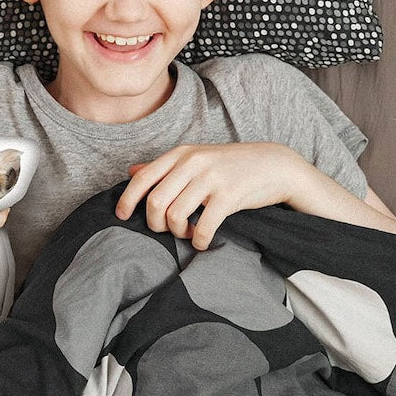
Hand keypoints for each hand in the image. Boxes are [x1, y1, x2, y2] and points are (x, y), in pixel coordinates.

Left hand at [115, 142, 299, 249]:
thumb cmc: (229, 165)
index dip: (127, 200)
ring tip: (188, 233)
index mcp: (180, 154)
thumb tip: (131, 172)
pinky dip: (199, 241)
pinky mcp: (229, 195)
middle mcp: (192, 163)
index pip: (143, 179)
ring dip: (178, 233)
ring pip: (175, 216)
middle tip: (166, 229)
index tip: (122, 216)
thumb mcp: (194, 158)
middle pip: (155, 202)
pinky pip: (203, 227)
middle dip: (155, 224)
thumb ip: (163, 167)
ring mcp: (210, 178)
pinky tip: (202, 241)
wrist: (273, 164)